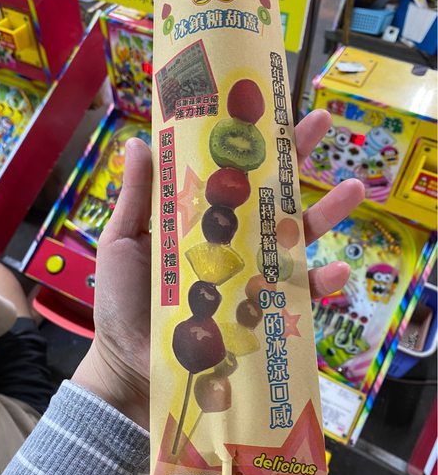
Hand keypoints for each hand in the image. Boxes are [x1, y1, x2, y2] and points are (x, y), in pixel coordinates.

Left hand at [73, 110, 363, 427]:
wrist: (128, 366)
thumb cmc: (121, 303)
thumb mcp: (122, 243)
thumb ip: (135, 198)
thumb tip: (143, 141)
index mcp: (197, 220)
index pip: (229, 172)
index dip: (249, 142)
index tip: (269, 107)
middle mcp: (228, 242)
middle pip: (268, 197)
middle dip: (297, 161)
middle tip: (324, 126)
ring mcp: (248, 277)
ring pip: (293, 240)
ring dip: (325, 215)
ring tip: (352, 191)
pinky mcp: (259, 314)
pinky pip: (295, 298)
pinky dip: (318, 284)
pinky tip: (336, 272)